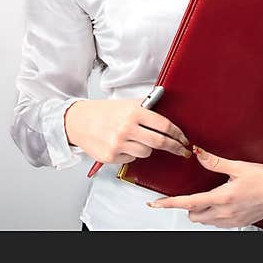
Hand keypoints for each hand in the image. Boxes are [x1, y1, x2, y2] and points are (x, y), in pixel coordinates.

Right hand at [64, 98, 191, 164]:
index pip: (164, 125)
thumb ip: (146, 108)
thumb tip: (167, 111)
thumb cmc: (103, 112)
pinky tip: (122, 145)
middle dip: (175, 147)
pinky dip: (131, 153)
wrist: (78, 121)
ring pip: (146, 152)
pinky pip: (132, 159)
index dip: (178, 134)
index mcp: (133, 112)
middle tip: (182, 150)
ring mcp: (118, 144)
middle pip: (160, 142)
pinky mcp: (111, 156)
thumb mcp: (126, 104)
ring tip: (137, 140)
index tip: (184, 139)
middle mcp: (127, 128)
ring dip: (147, 148)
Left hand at [146, 145, 262, 227]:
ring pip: (205, 221)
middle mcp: (225, 213)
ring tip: (206, 195)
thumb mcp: (238, 166)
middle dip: (187, 206)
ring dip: (200, 210)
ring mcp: (232, 220)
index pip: (188, 203)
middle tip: (188, 192)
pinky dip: (212, 214)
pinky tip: (219, 202)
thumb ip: (215, 162)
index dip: (169, 203)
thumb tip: (198, 152)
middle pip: (193, 215)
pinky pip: (217, 223)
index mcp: (222, 198)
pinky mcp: (239, 223)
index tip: (155, 203)